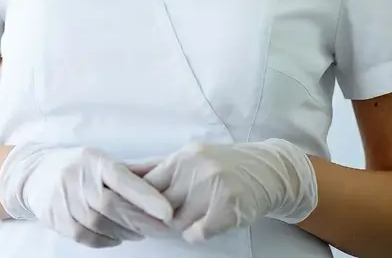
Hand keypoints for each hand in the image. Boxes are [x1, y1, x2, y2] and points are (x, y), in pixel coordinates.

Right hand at [0, 143, 173, 247]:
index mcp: (94, 162)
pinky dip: (107, 240)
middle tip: (162, 229)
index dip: (146, 196)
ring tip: (141, 232)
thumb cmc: (78, 166)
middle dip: (141, 221)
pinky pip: (87, 237)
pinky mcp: (58, 220)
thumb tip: (163, 176)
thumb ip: (130, 171)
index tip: (167, 211)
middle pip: (113, 206)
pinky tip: (118, 237)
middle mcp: (79, 180)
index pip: (123, 179)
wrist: (35, 174)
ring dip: (126, 232)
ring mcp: (66, 201)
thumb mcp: (101, 159)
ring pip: (101, 224)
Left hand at [141, 139, 317, 242]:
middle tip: (170, 217)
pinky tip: (209, 222)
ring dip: (183, 225)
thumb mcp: (192, 159)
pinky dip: (199, 233)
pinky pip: (197, 233)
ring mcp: (214, 188)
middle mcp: (197, 169)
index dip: (141, 203)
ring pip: (178, 222)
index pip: (147, 184)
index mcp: (184, 157)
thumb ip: (158, 167)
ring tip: (197, 214)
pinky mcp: (228, 208)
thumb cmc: (225, 167)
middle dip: (160, 217)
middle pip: (160, 206)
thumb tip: (122, 172)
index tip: (139, 211)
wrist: (269, 172)